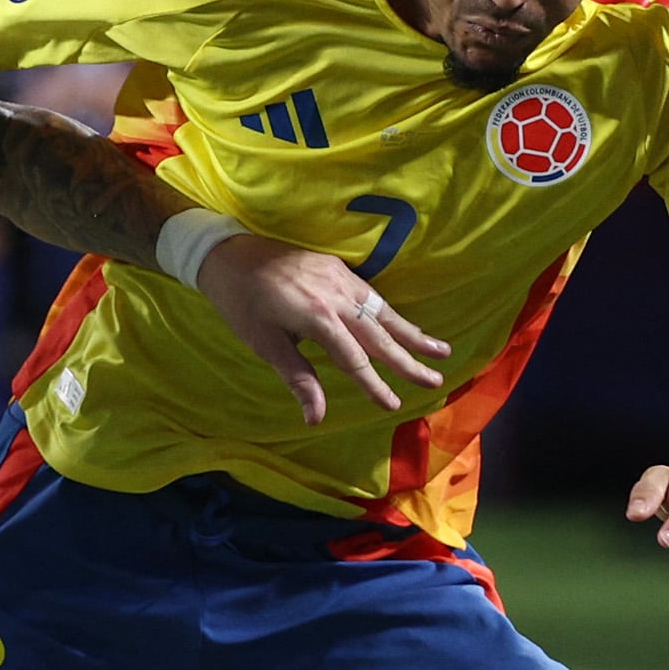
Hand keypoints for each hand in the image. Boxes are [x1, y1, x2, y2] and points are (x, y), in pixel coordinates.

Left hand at [196, 236, 450, 424]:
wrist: (227, 251)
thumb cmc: (241, 303)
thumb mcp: (264, 344)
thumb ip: (298, 378)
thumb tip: (315, 418)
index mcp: (319, 318)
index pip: (356, 359)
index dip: (375, 385)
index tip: (394, 405)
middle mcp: (338, 297)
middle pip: (380, 336)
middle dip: (409, 361)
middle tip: (437, 381)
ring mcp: (341, 279)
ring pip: (383, 312)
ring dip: (412, 333)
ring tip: (440, 351)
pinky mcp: (337, 268)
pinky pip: (372, 295)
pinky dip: (391, 313)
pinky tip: (402, 324)